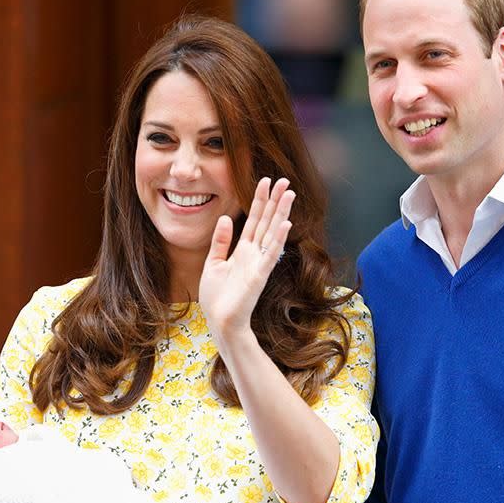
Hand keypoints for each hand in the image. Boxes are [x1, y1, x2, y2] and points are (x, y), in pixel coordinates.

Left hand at [199, 177, 294, 342]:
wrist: (221, 322)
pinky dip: (278, 238)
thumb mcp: (213, 264)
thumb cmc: (217, 298)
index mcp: (242, 250)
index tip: (265, 182)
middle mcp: (254, 253)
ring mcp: (259, 263)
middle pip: (267, 221)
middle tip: (285, 180)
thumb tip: (225, 218)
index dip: (260, 200)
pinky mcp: (260, 275)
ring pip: (272, 232)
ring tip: (289, 194)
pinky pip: (271, 253)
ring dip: (281, 213)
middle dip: (275, 200)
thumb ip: (221, 242)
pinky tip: (285, 223)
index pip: (254, 220)